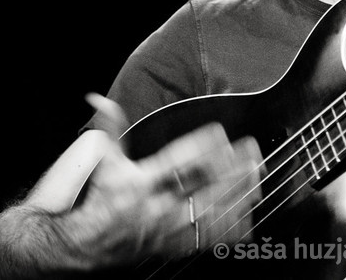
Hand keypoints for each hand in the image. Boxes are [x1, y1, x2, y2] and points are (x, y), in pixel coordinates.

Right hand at [77, 94, 262, 266]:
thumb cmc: (103, 199)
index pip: (174, 160)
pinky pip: (208, 239)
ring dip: (236, 196)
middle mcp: (158, 204)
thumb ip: (111, 128)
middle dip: (228, 171)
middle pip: (200, 186)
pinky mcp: (177, 244)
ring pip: (210, 212)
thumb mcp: (106, 162)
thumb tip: (100, 100)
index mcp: (142, 181)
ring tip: (255, 179)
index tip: (220, 132)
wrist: (90, 243)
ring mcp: (169, 226)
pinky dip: (230, 229)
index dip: (198, 145)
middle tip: (251, 155)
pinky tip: (249, 217)